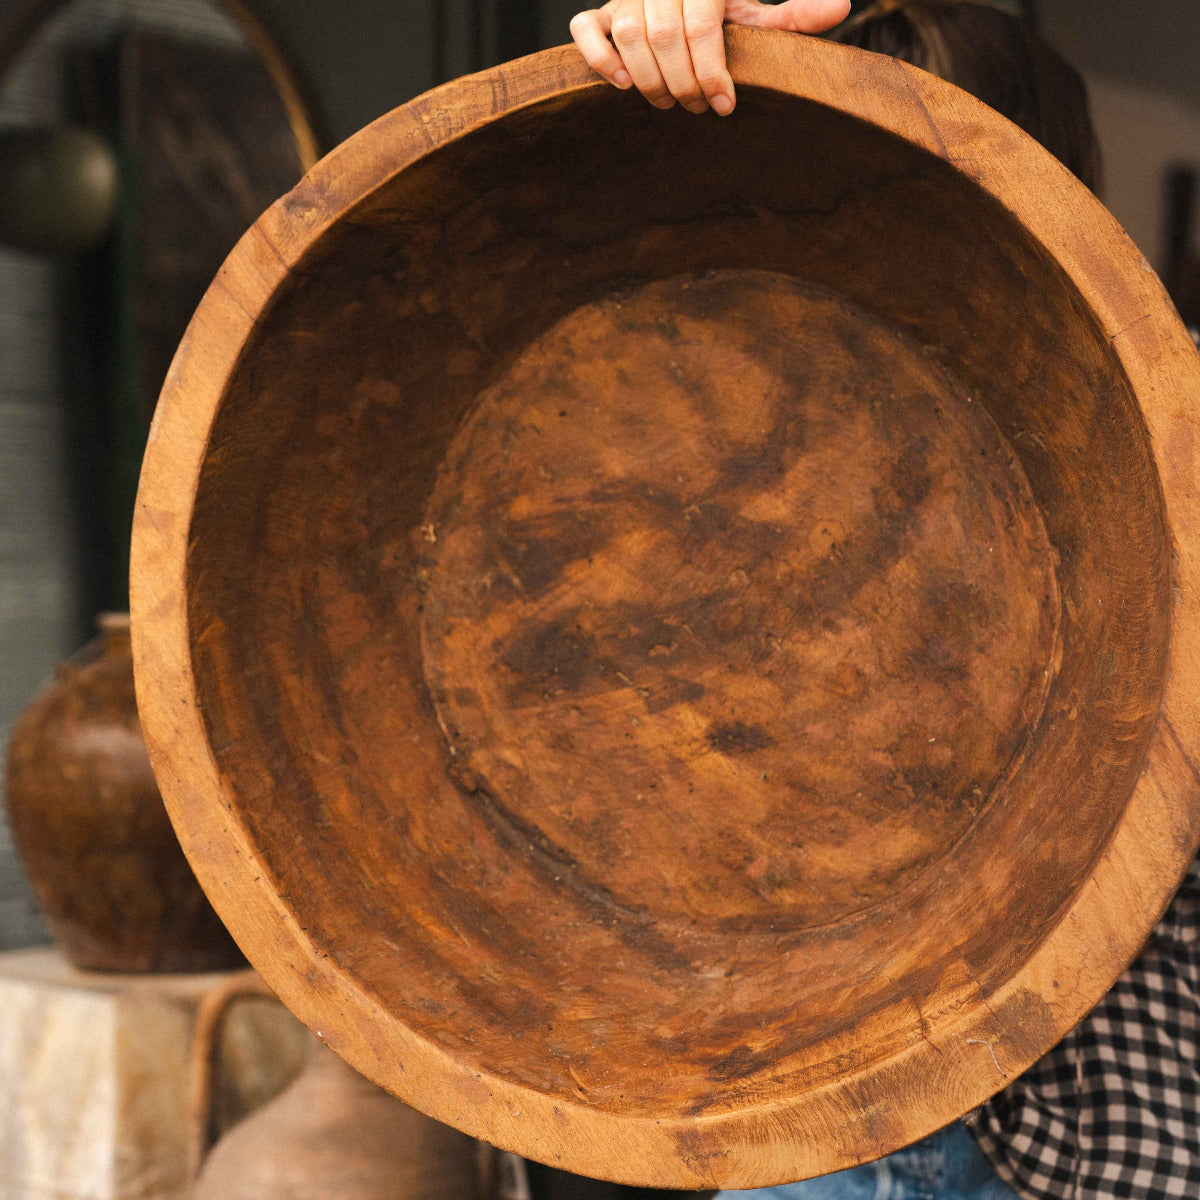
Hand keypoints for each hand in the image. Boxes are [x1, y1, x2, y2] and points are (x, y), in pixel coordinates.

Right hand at [569, 0, 850, 114]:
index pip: (701, 25)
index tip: (725, 105)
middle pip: (664, 37)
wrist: (675, 1)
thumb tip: (841, 9)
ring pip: (628, 36)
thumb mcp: (753, 17)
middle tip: (698, 109)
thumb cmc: (718, 18)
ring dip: (648, 79)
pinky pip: (586, 31)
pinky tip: (623, 86)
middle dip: (682, 82)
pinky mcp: (600, 14)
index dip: (712, 70)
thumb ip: (791, 17)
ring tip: (668, 104)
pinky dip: (601, 59)